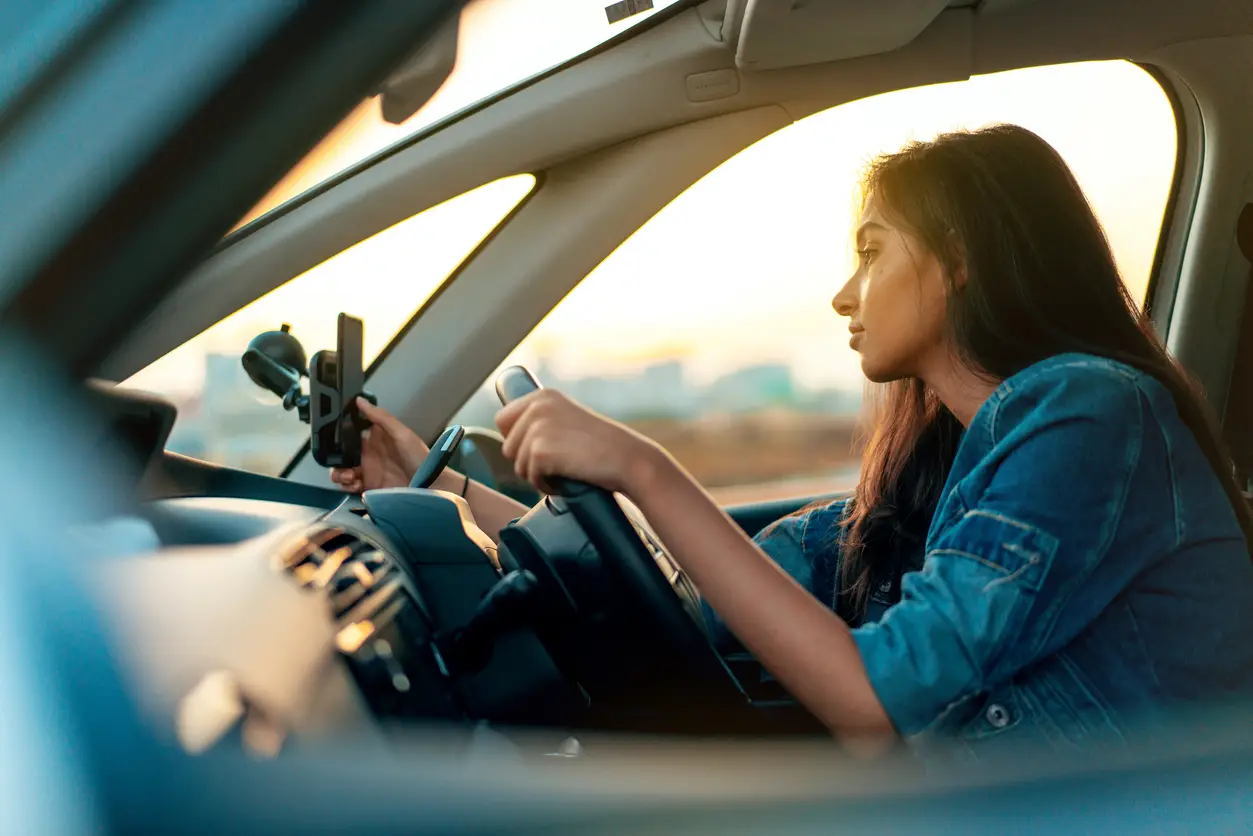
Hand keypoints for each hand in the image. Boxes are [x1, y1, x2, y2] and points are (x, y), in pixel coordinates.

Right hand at [330, 398, 427, 492]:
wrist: (428, 486)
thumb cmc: (420, 457)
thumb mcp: (401, 434)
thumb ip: (381, 417)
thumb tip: (361, 400)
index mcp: (375, 438)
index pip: (350, 432)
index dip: (339, 434)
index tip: (333, 436)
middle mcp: (368, 453)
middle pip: (341, 453)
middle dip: (335, 457)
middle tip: (340, 461)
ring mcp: (367, 470)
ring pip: (341, 469)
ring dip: (339, 472)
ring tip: (349, 476)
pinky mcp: (368, 486)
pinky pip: (348, 485)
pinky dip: (346, 485)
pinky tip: (354, 484)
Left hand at [495, 389, 666, 495]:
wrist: (628, 459)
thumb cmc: (603, 447)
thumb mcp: (568, 421)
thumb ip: (542, 423)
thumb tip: (509, 444)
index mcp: (542, 396)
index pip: (503, 420)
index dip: (519, 441)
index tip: (544, 449)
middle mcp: (537, 406)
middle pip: (509, 447)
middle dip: (530, 461)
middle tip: (560, 462)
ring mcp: (537, 427)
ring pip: (518, 465)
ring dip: (540, 475)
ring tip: (567, 470)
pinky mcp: (540, 451)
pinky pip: (530, 477)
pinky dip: (547, 485)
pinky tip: (567, 479)